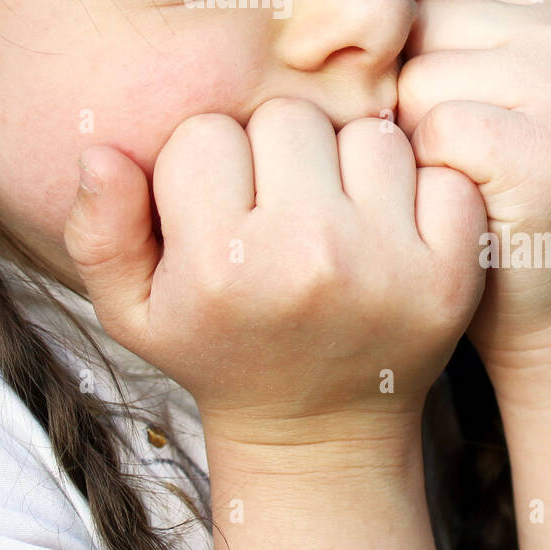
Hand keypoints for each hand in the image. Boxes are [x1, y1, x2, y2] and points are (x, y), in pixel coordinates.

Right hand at [62, 97, 485, 448]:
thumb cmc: (219, 350)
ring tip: (334, 214)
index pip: (204, 134)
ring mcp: (389, 263)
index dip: (205, 165)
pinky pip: (442, 168)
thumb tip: (98, 152)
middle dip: (277, 152)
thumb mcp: (133, 310)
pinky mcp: (453, 270)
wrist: (321, 431)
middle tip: (278, 208)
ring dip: (349, 163)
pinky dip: (421, 188)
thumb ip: (99, 231)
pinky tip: (390, 228)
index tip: (218, 211)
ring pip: (367, 132)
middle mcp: (308, 257)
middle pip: (288, 118)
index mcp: (222, 266)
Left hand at [396, 0, 550, 369]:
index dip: (419, 73)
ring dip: (415, 143)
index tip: (466, 130)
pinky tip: (468, 205)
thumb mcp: (506, 90)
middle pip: (416, 33)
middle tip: (459, 163)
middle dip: (410, 104)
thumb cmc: (504, 192)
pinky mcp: (547, 147)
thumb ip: (504, 7)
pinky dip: (430, 177)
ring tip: (462, 182)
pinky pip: (429, 130)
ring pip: (414, 81)